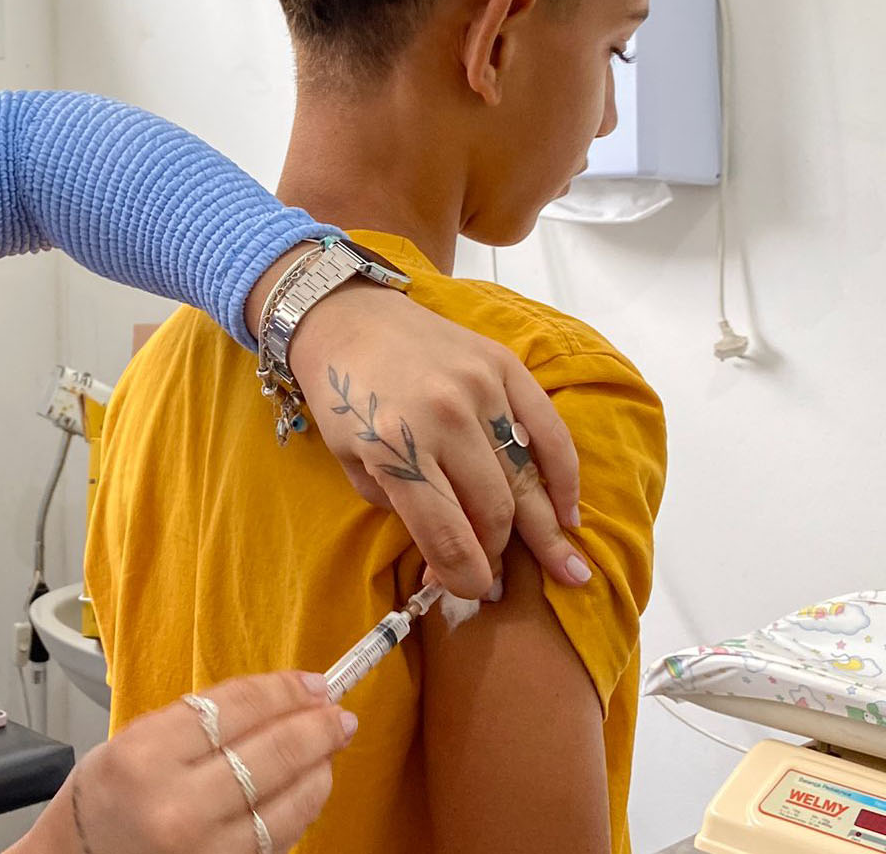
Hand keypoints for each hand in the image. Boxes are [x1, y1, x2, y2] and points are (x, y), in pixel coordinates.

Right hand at [14, 672, 353, 853]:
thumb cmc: (102, 801)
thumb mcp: (132, 741)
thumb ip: (196, 720)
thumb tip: (273, 699)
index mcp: (145, 757)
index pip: (236, 708)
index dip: (284, 690)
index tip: (312, 684)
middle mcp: (177, 805)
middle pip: (271, 752)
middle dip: (316, 727)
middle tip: (339, 714)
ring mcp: (204, 848)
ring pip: (287, 800)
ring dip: (319, 768)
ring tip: (329, 748)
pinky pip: (279, 837)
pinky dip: (301, 808)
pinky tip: (309, 787)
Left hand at [249, 253, 585, 598]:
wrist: (346, 317)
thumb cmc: (342, 396)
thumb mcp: (350, 462)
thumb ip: (400, 509)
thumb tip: (450, 559)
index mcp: (394, 446)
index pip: (446, 533)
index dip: (464, 575)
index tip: (471, 592)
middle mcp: (443, 417)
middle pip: (491, 511)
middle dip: (497, 556)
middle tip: (498, 581)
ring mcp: (480, 388)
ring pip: (524, 477)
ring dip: (543, 530)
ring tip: (568, 570)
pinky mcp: (504, 366)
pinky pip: (548, 431)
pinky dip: (564, 477)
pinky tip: (568, 513)